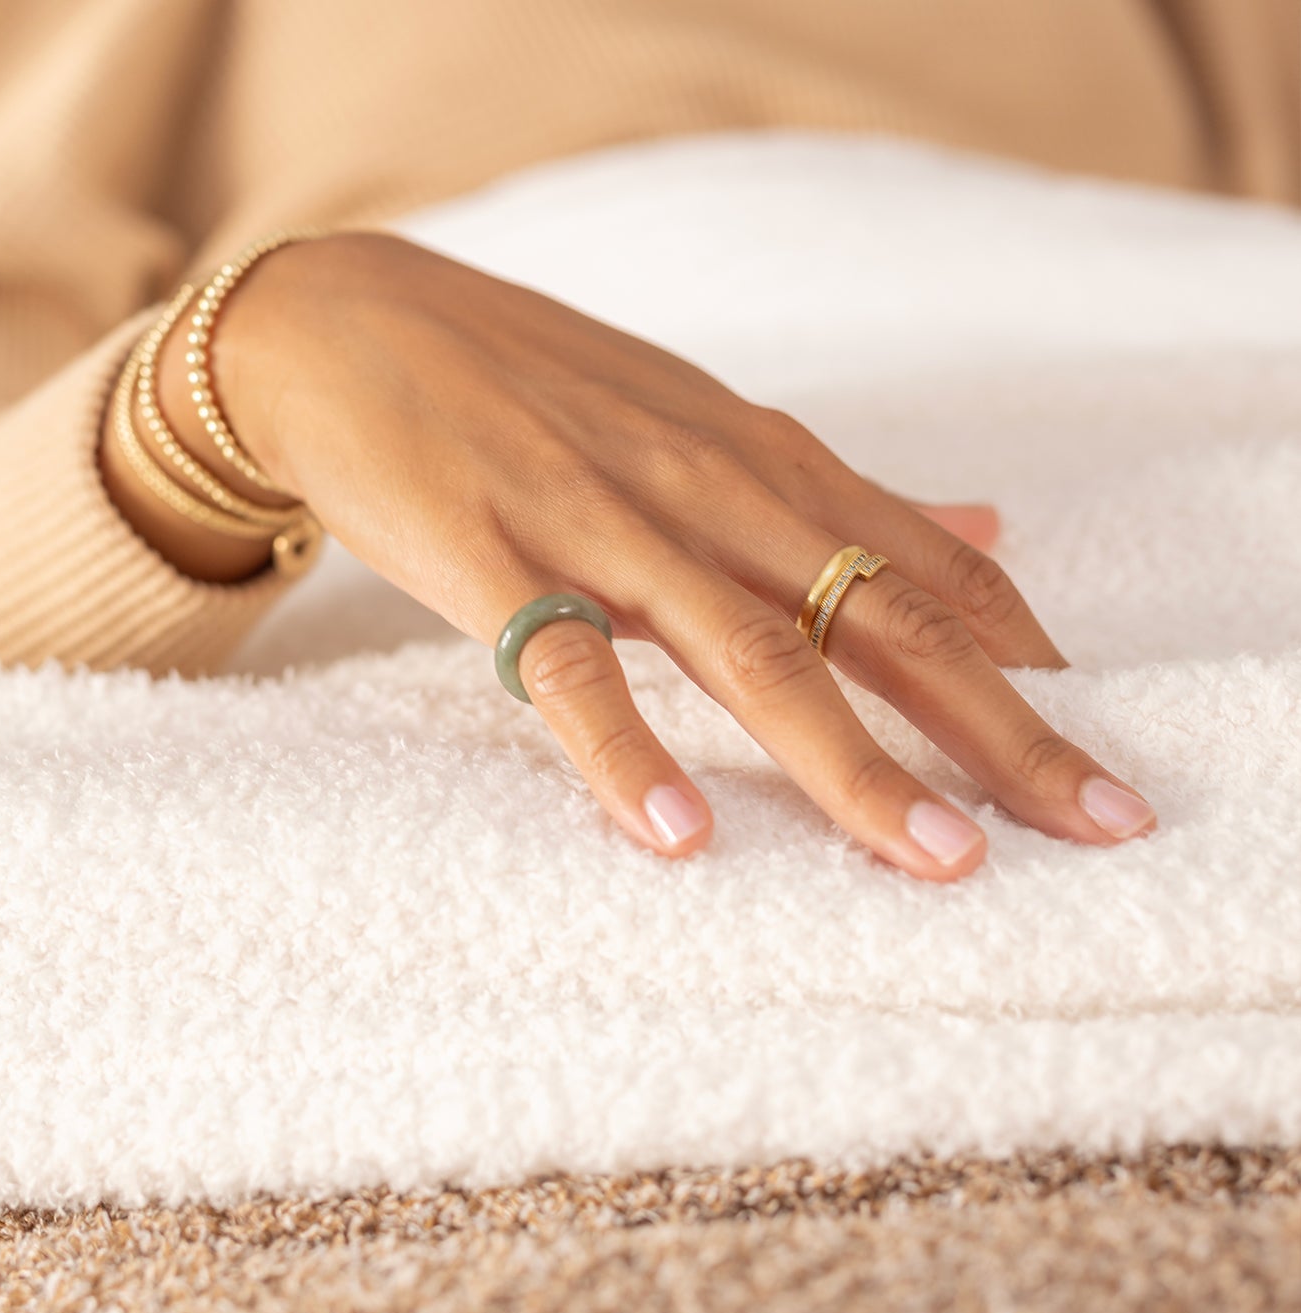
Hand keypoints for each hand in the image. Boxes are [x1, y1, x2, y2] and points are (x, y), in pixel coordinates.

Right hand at [211, 230, 1155, 878]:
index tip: (1095, 753)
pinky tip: (677, 837)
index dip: (1018, 661)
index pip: (920, 571)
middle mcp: (704, 489)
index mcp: (758, 461)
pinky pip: (565, 666)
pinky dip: (624, 752)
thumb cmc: (534, 385)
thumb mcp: (704, 423)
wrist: (351, 322)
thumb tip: (990, 526)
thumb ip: (844, 493)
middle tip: (1092, 824)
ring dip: (847, 760)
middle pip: (875, 620)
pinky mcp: (489, 556)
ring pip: (746, 651)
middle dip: (994, 727)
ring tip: (935, 857)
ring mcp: (598, 522)